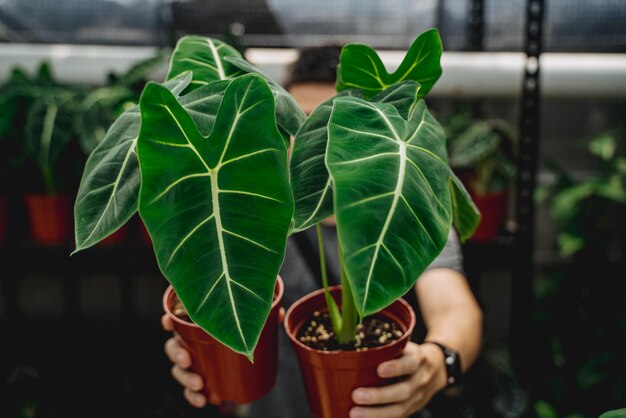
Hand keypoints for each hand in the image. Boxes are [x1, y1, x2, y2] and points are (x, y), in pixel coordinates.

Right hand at [161, 307, 285, 408]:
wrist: (250, 359)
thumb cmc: (246, 330)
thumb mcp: (256, 321)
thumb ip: (264, 316)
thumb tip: (279, 313)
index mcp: (199, 323)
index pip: (178, 317)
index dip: (169, 319)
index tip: (168, 322)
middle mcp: (191, 341)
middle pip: (173, 344)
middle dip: (176, 353)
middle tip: (187, 360)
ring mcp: (193, 361)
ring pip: (178, 369)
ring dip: (185, 377)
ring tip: (199, 384)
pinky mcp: (199, 378)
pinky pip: (189, 389)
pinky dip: (193, 396)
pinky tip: (202, 400)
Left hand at [349, 342, 446, 417]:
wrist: (437, 368)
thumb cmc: (412, 354)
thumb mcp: (406, 345)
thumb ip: (389, 347)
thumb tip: (358, 340)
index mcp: (419, 360)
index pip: (410, 364)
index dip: (396, 368)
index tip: (379, 369)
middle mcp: (420, 380)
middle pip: (403, 391)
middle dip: (379, 395)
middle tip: (356, 395)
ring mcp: (418, 397)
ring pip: (400, 409)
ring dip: (376, 413)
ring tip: (354, 413)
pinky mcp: (413, 409)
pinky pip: (398, 417)